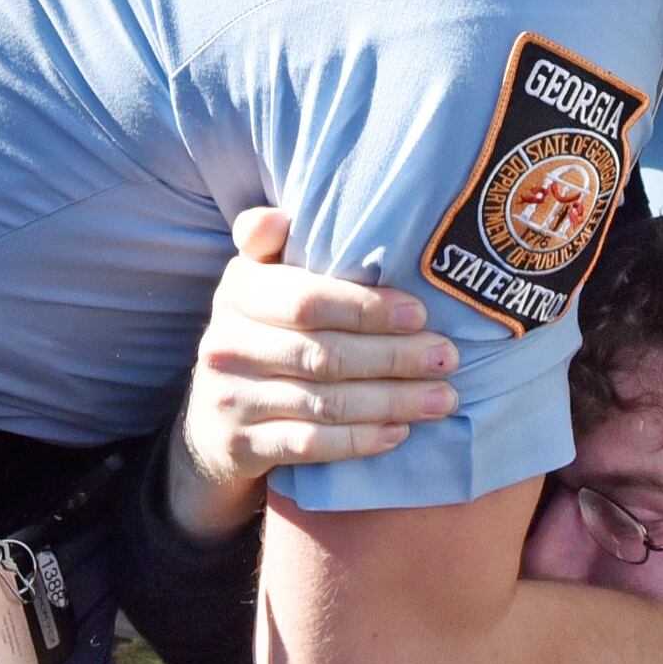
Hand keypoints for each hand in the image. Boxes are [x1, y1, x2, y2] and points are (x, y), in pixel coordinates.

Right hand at [167, 207, 458, 538]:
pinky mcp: (241, 446)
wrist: (215, 420)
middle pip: (324, 354)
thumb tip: (280, 217)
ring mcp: (230, 400)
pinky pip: (310, 445)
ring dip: (392, 401)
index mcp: (238, 292)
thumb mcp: (260, 280)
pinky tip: (400, 432)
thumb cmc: (262, 333)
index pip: (307, 300)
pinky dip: (359, 440)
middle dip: (394, 357)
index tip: (421, 314)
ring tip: (442, 398)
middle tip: (447, 358)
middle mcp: (226, 345)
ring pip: (324, 402)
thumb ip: (269, 243)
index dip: (367, 308)